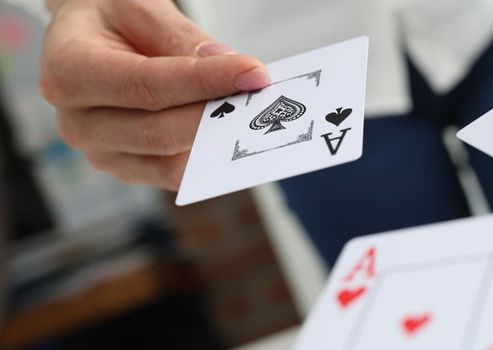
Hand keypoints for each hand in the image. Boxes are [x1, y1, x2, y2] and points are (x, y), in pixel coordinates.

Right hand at [40, 0, 269, 189]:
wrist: (88, 41)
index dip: (204, 82)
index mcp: (68, 72)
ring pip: (172, 161)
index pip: (146, 86)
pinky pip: (177, 173)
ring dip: (219, 139)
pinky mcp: (129, 169)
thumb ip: (179, 37)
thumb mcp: (140, 9)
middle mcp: (77, 122)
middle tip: (265, 95)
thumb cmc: (113, 20)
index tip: (253, 72)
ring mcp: (102, 153)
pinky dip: (211, 156)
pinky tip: (237, 132)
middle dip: (218, 114)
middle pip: (160, 131)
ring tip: (256, 113)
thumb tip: (224, 65)